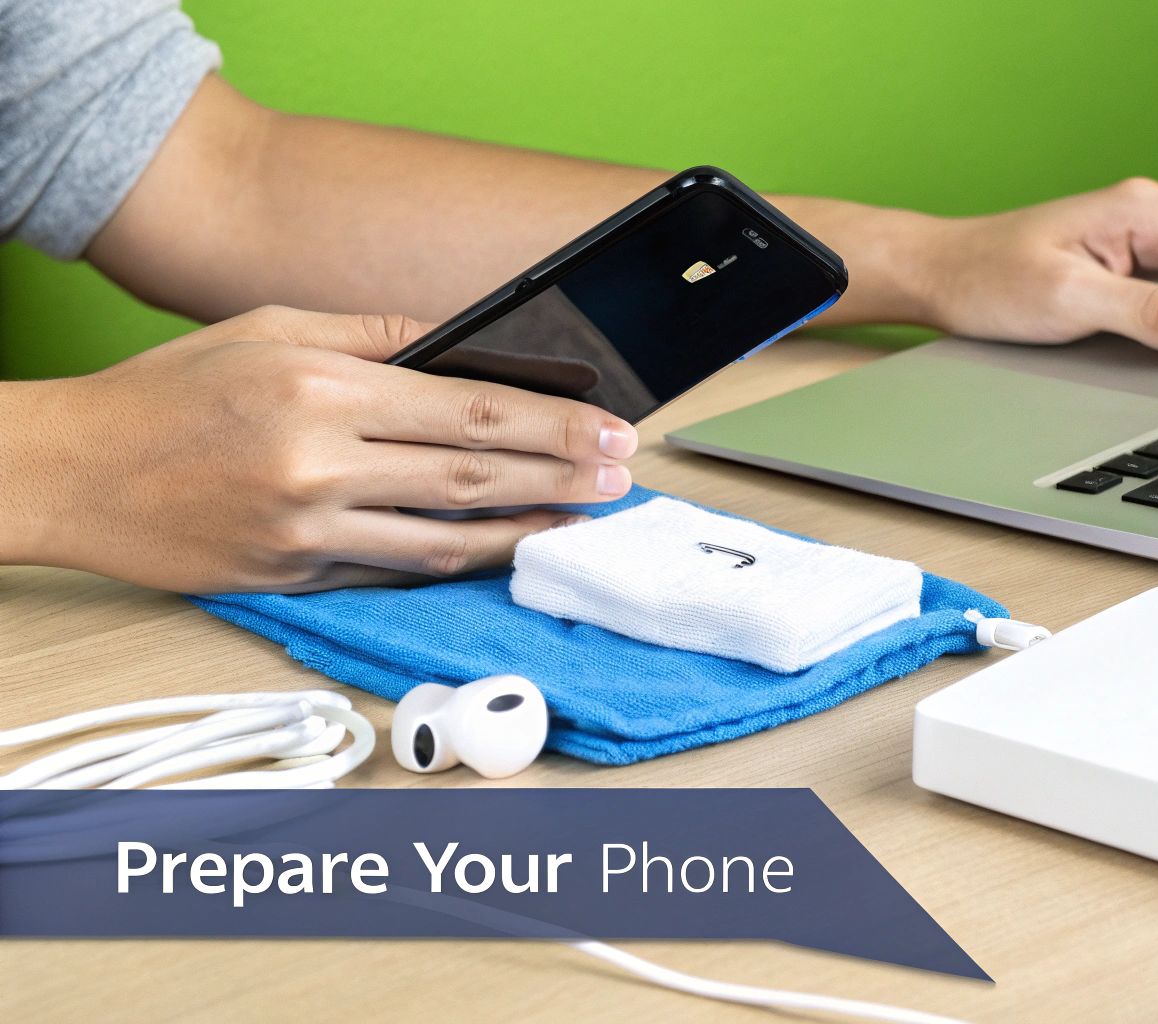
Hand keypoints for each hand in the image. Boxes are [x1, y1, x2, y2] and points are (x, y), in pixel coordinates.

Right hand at [8, 306, 637, 592]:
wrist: (70, 471)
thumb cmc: (169, 393)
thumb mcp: (268, 330)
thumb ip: (374, 335)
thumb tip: (463, 342)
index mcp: (322, 387)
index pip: (472, 410)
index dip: (556, 424)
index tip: (611, 429)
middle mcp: (320, 462)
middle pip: (476, 475)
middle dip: (564, 476)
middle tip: (620, 477)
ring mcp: (307, 528)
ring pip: (447, 537)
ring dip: (526, 529)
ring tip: (578, 518)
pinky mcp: (293, 574)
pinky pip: (395, 568)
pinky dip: (457, 560)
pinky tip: (501, 547)